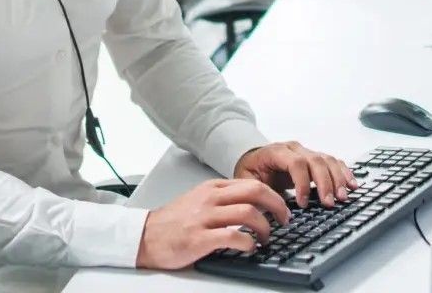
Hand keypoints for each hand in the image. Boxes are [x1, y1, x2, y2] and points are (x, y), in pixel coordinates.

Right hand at [136, 178, 289, 269]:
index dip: (273, 195)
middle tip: (285, 219)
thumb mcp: (199, 200)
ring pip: (248, 212)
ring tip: (267, 238)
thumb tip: (252, 205)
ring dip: (265, 227)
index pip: (251, 183)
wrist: (146, 236)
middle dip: (277, 205)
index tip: (282, 207)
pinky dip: (248, 242)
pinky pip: (233, 236)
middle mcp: (210, 198)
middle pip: (255, 191)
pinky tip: (250, 247)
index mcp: (212, 188)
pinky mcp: (200, 238)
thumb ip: (222, 199)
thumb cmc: (173, 222)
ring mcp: (205, 217)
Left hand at [234, 141, 357, 207]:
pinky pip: (333, 162)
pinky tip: (352, 184)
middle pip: (315, 160)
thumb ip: (259, 193)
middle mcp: (294, 148)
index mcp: (276, 152)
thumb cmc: (250, 171)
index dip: (302, 183)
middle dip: (325, 183)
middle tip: (329, 203)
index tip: (303, 203)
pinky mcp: (314, 158)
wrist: (252, 158)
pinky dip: (343, 173)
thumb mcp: (247, 182)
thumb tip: (275, 211)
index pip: (295, 163)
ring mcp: (305, 152)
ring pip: (327, 160)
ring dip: (337, 179)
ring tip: (343, 197)